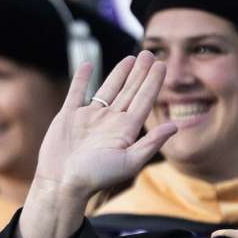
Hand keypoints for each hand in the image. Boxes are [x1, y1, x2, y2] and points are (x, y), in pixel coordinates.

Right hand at [34, 51, 176, 196]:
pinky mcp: (69, 116)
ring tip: (131, 58)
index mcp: (126, 130)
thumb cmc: (96, 176)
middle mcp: (110, 121)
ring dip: (119, 73)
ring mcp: (90, 118)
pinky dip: (82, 78)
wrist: (62, 183)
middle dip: (141, 73)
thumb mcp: (129, 162)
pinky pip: (77, 92)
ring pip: (108, 89)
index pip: (144, 101)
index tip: (162, 65)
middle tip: (150, 54)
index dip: (153, 83)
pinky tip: (88, 65)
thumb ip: (151, 143)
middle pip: (130, 91)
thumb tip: (175, 126)